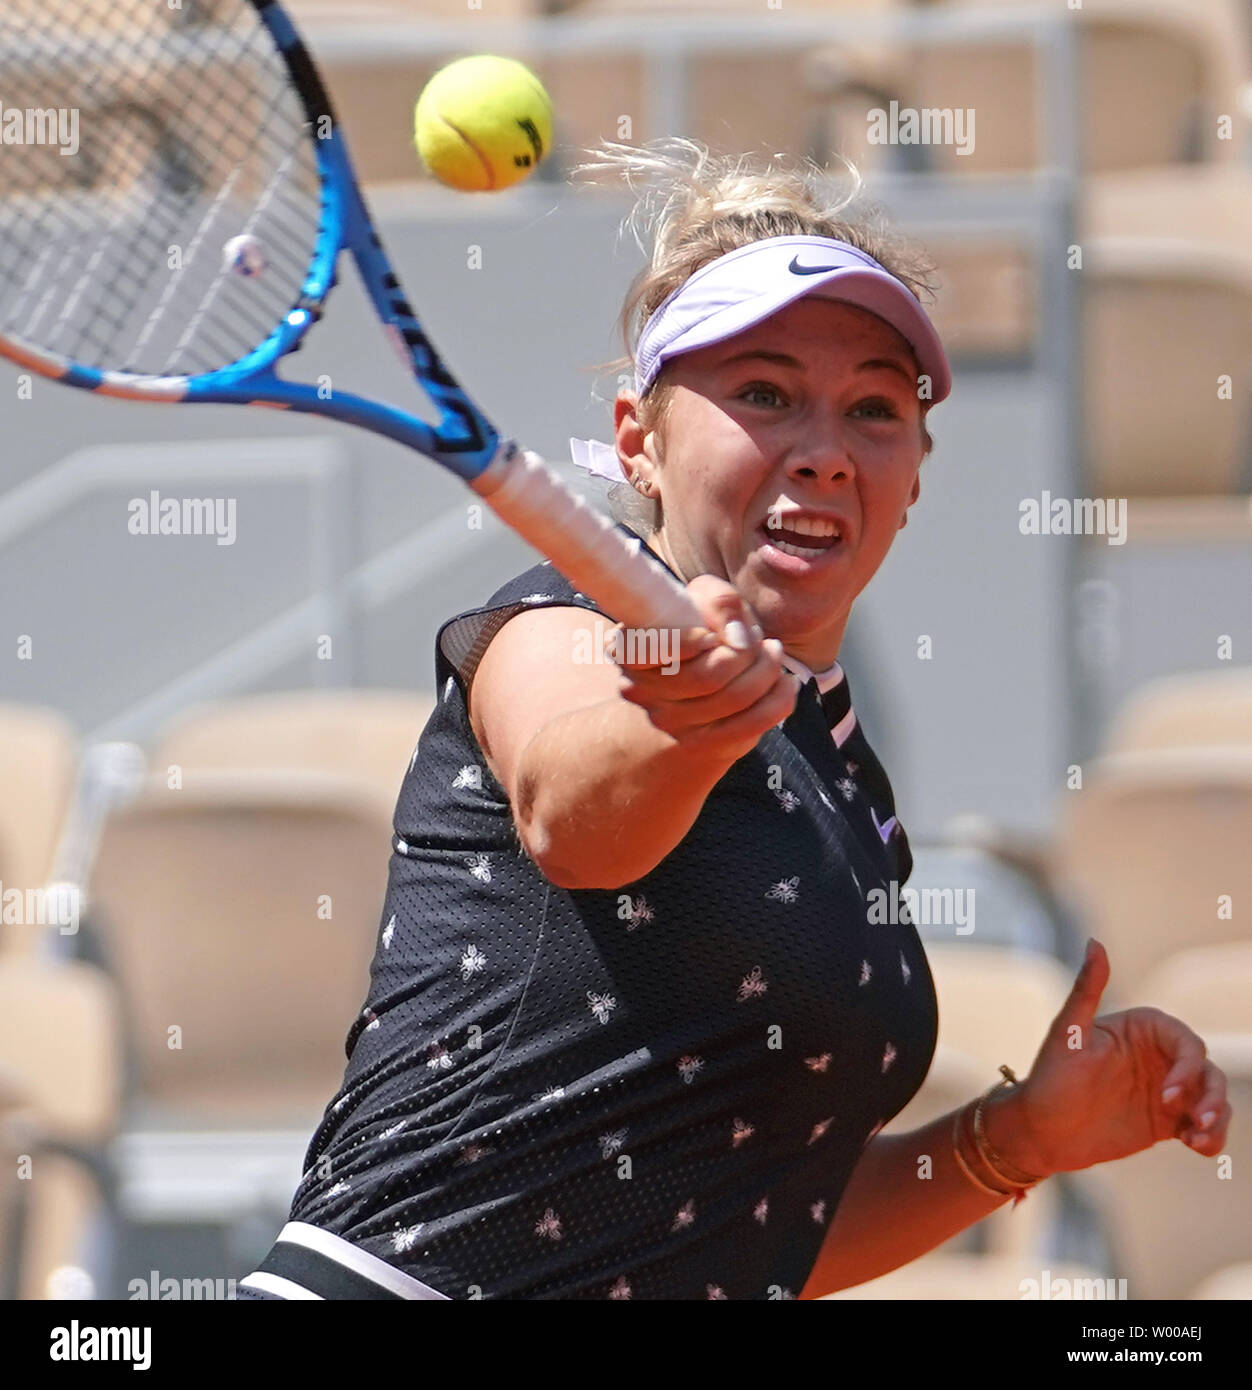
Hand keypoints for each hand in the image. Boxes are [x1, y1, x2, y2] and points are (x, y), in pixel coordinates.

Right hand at [606, 574, 800, 764]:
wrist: (680, 702)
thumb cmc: (695, 641)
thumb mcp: (698, 605)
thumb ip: (717, 601)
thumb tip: (739, 637)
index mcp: (627, 649)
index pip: (652, 649)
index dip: (687, 642)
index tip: (712, 636)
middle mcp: (640, 690)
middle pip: (709, 675)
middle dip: (748, 652)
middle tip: (758, 640)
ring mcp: (670, 723)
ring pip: (736, 697)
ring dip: (767, 669)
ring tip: (772, 653)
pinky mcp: (703, 744)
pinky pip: (754, 722)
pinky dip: (779, 697)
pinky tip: (784, 682)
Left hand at [985, 939, 1231, 1178]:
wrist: (1042, 1130)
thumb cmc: (1051, 1077)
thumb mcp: (1068, 1033)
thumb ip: (1086, 988)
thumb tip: (1095, 941)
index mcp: (1142, 1028)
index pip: (1185, 1042)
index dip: (1187, 1067)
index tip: (1169, 1094)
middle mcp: (1158, 1055)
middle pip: (1206, 1070)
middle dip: (1210, 1095)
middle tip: (1197, 1121)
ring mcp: (1167, 1088)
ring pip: (1213, 1097)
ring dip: (1217, 1117)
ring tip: (1199, 1139)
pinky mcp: (1169, 1120)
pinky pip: (1205, 1125)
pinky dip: (1211, 1136)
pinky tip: (1197, 1147)